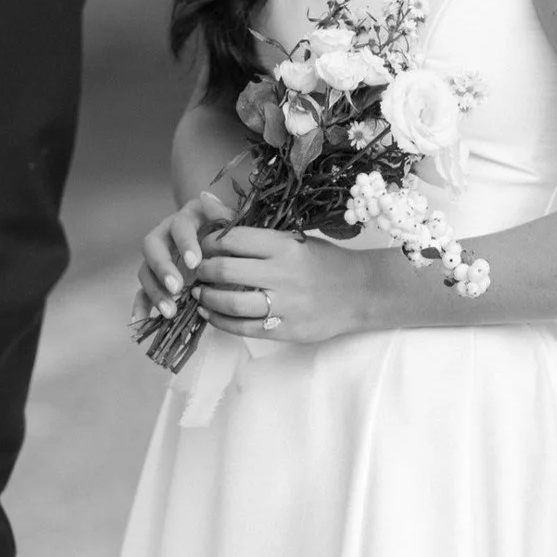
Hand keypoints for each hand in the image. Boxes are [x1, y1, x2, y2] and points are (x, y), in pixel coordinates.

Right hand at [131, 191, 233, 324]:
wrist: (220, 239)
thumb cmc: (226, 230)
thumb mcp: (230, 221)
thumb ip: (225, 215)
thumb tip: (212, 203)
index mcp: (186, 217)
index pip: (180, 226)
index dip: (185, 243)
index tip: (196, 262)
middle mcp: (165, 233)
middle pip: (152, 245)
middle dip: (163, 267)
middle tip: (177, 287)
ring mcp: (157, 256)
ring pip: (145, 269)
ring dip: (155, 290)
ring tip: (170, 312)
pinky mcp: (154, 277)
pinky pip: (141, 291)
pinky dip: (139, 306)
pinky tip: (139, 322)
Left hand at [191, 227, 373, 343]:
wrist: (360, 292)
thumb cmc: (326, 261)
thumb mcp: (297, 240)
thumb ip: (262, 238)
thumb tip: (220, 226)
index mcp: (284, 246)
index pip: (234, 240)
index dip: (211, 241)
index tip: (202, 244)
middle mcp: (282, 274)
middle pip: (226, 270)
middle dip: (203, 270)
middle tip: (195, 270)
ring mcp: (284, 305)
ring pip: (232, 302)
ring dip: (207, 298)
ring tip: (198, 295)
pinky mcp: (286, 329)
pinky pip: (245, 328)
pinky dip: (221, 322)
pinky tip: (210, 315)